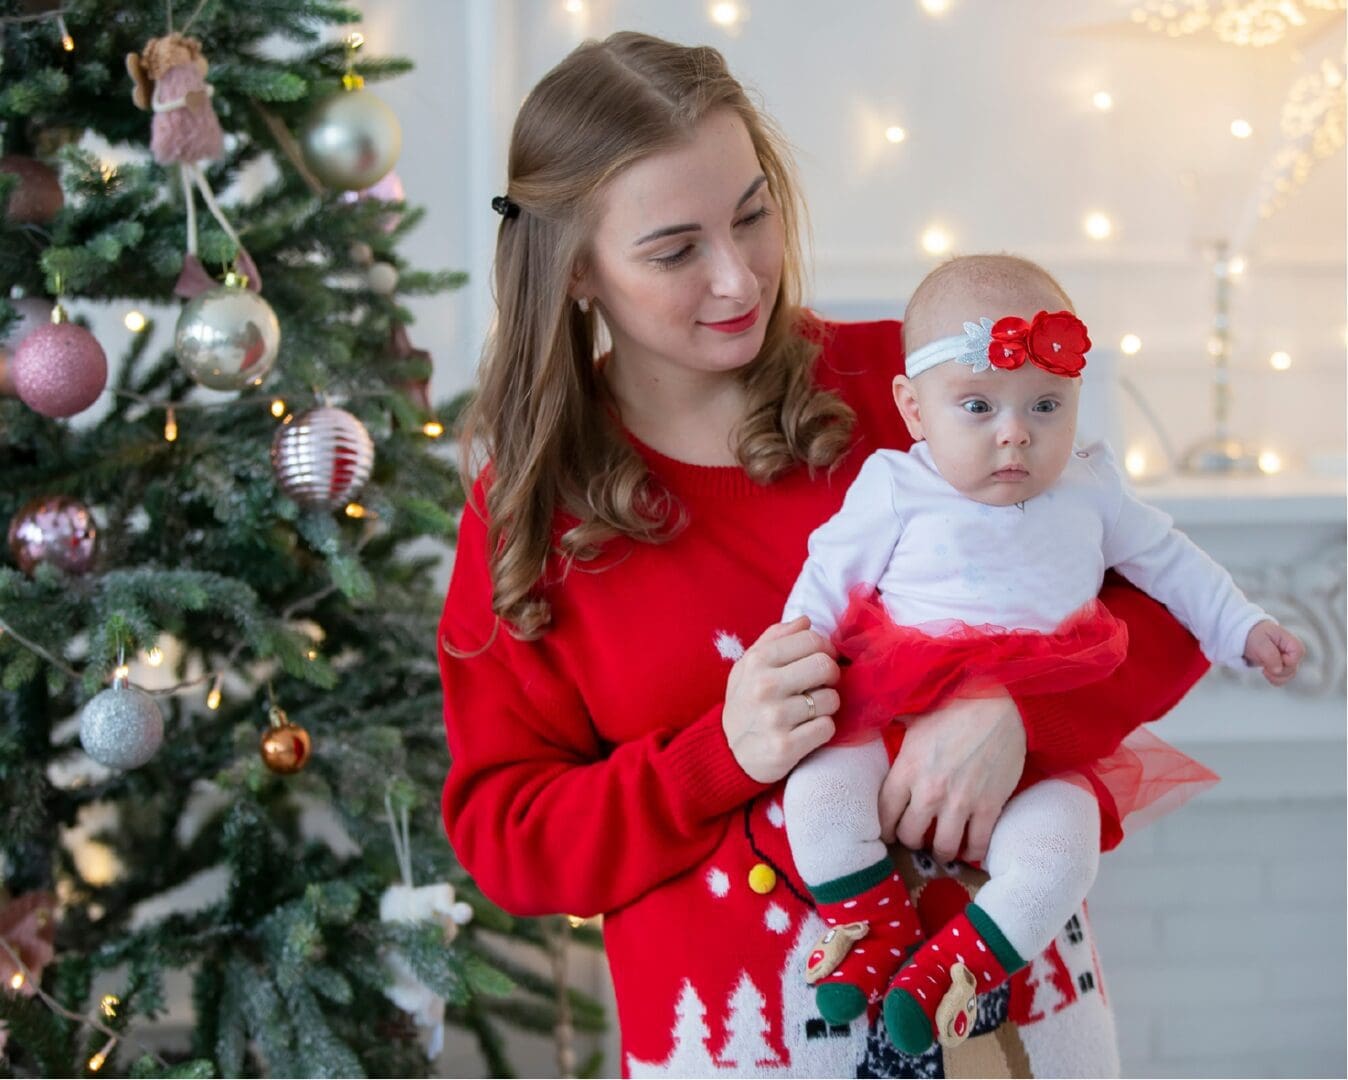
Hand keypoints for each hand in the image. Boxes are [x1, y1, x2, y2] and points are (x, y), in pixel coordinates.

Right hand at [723, 616, 839, 783]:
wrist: (728, 754)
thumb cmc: (744, 703)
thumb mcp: (748, 666)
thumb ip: (774, 639)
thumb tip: (806, 621)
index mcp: (757, 661)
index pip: (811, 639)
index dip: (825, 649)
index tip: (821, 660)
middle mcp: (765, 687)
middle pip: (825, 666)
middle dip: (831, 675)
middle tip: (821, 685)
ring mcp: (775, 718)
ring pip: (830, 699)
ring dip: (826, 705)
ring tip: (810, 710)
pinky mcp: (785, 747)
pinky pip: (827, 728)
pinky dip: (822, 729)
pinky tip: (807, 730)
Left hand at [878, 692, 1025, 864]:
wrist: (999, 704)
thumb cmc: (953, 707)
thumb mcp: (913, 720)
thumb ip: (893, 734)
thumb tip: (871, 725)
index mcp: (907, 769)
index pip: (884, 813)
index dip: (885, 827)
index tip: (889, 831)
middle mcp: (929, 791)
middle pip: (910, 835)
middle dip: (910, 840)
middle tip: (917, 837)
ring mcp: (960, 802)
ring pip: (943, 847)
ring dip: (940, 852)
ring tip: (942, 847)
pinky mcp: (990, 807)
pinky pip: (977, 844)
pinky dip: (972, 852)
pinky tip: (970, 849)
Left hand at [1243, 619, 1304, 685]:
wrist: (1245, 636)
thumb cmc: (1254, 635)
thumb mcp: (1260, 642)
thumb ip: (1270, 655)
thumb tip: (1278, 670)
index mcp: (1290, 641)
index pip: (1298, 653)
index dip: (1286, 660)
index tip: (1272, 657)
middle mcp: (1291, 651)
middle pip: (1294, 667)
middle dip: (1279, 671)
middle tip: (1264, 665)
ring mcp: (1287, 660)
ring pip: (1290, 675)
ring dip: (1276, 676)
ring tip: (1264, 670)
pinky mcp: (1280, 666)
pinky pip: (1283, 678)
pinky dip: (1274, 678)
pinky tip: (1265, 672)